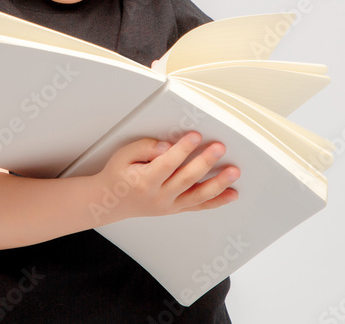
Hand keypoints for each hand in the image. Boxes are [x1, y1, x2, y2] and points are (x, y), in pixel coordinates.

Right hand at [90, 131, 239, 225]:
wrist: (112, 202)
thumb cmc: (118, 176)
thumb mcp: (123, 156)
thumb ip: (144, 148)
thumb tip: (166, 147)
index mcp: (144, 181)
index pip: (167, 164)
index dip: (182, 149)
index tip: (195, 136)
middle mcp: (159, 196)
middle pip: (186, 179)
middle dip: (205, 162)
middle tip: (219, 147)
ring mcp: (169, 205)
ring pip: (198, 195)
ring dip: (218, 183)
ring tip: (233, 171)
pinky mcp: (176, 209)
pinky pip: (199, 206)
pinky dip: (217, 201)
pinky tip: (231, 194)